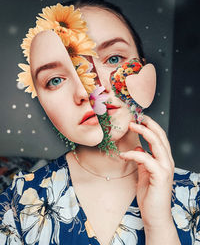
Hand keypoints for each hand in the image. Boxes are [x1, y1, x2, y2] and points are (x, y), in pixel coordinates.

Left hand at [119, 115, 174, 229]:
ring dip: (144, 132)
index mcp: (163, 160)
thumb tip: (138, 149)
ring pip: (157, 143)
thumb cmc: (149, 195)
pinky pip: (147, 160)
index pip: (159, 138)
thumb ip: (142, 161)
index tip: (139, 118)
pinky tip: (124, 154)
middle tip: (135, 117)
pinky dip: (134, 154)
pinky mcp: (160, 176)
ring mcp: (165, 168)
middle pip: (160, 136)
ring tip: (131, 125)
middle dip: (148, 124)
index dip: (150, 126)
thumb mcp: (144, 173)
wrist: (154, 215)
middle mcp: (167, 161)